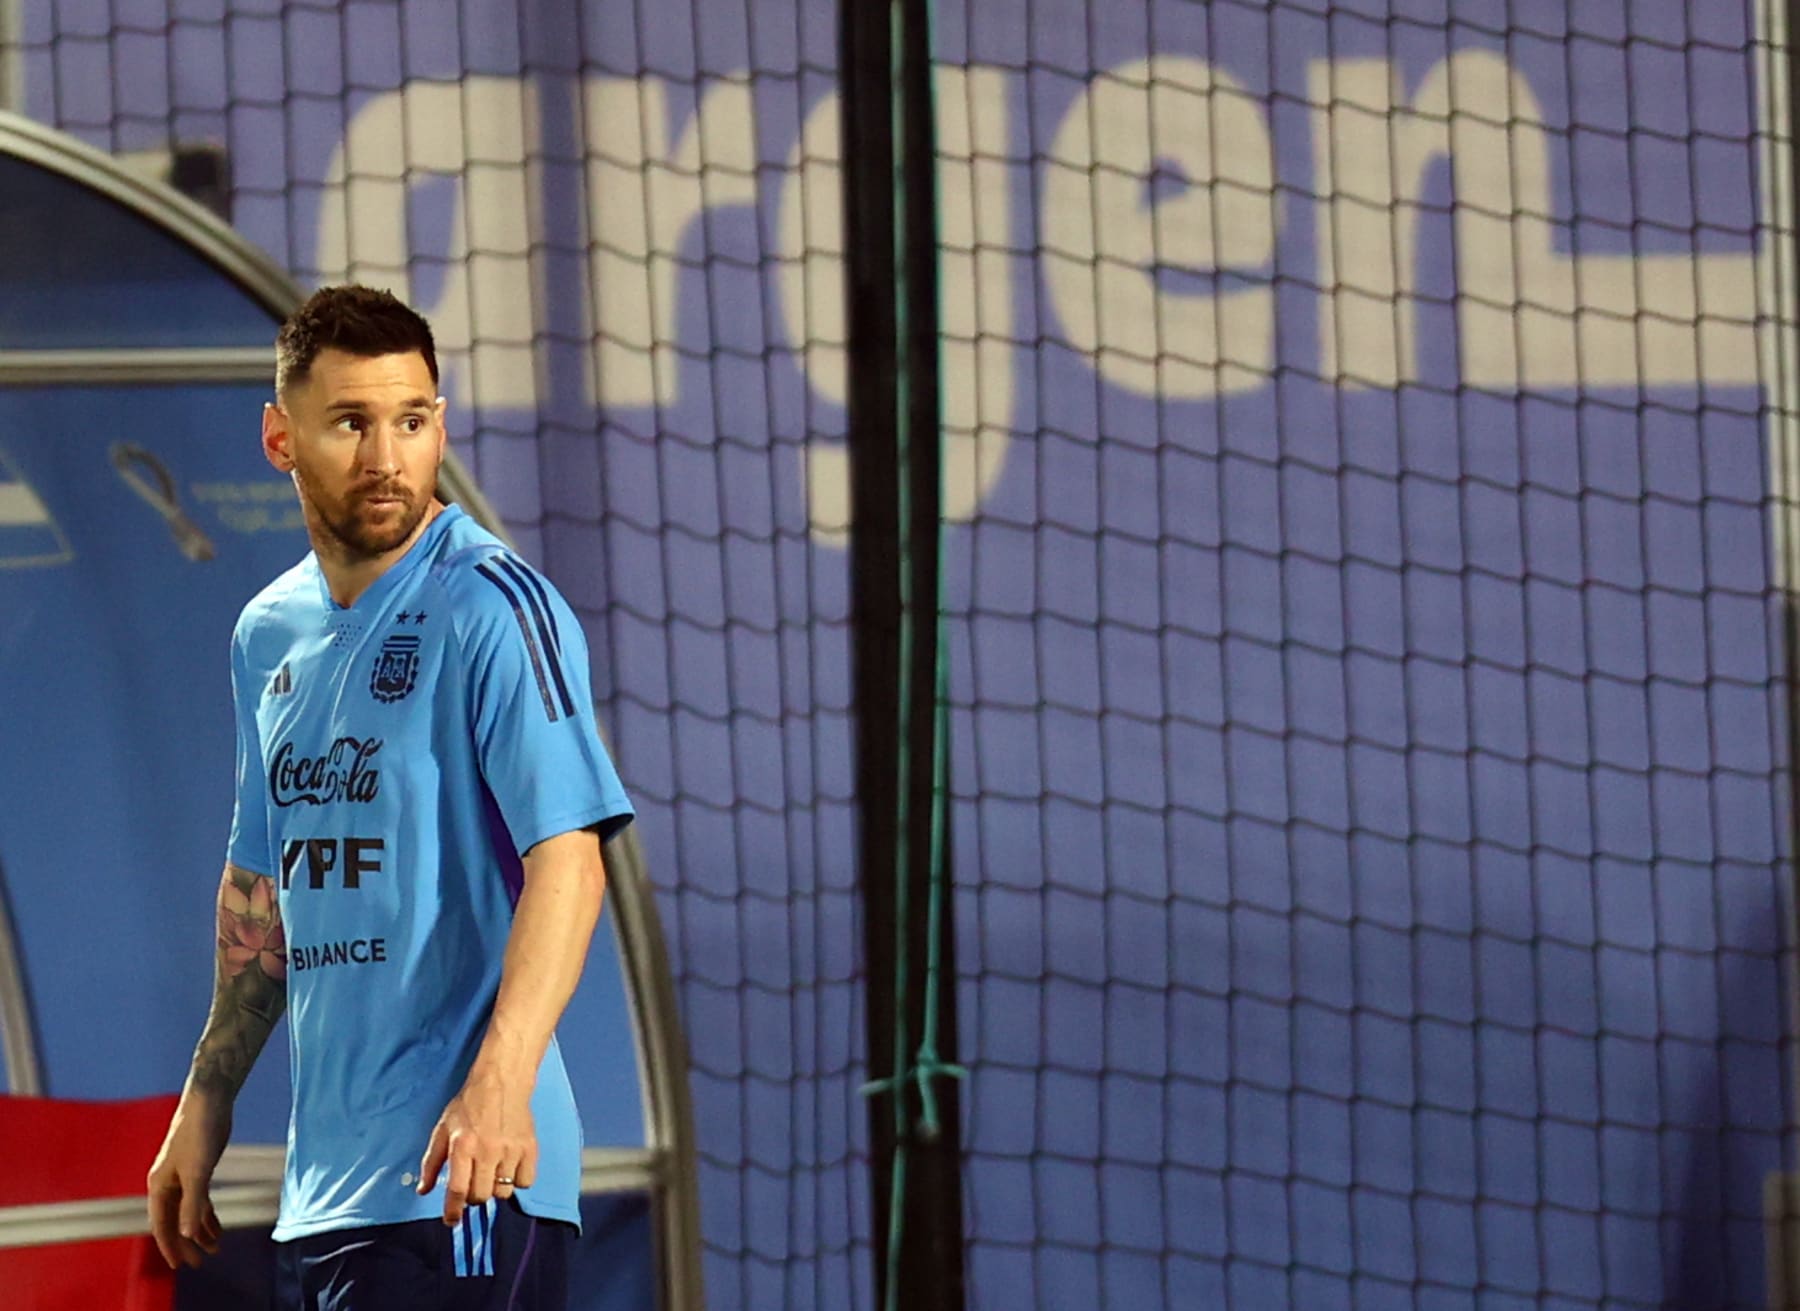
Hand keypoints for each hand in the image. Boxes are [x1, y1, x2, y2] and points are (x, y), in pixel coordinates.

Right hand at [146, 1091, 229, 1268]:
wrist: (210, 1099)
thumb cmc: (200, 1131)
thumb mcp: (198, 1170)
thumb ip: (192, 1202)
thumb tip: (186, 1234)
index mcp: (159, 1186)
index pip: (161, 1224)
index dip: (170, 1246)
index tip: (181, 1265)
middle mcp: (166, 1184)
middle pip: (174, 1221)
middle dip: (186, 1243)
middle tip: (200, 1263)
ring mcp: (181, 1176)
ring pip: (187, 1212)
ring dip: (199, 1230)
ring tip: (215, 1249)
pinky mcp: (197, 1168)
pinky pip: (198, 1200)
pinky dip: (206, 1214)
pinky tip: (217, 1227)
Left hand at [416, 1064, 536, 1224]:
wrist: (502, 1082)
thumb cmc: (469, 1105)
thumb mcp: (442, 1130)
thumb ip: (431, 1162)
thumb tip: (423, 1190)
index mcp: (462, 1147)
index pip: (457, 1191)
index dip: (452, 1212)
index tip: (451, 1221)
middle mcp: (487, 1151)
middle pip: (480, 1196)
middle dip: (473, 1196)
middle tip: (473, 1182)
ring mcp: (511, 1151)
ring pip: (503, 1192)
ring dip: (495, 1188)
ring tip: (492, 1171)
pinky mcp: (530, 1148)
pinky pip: (525, 1182)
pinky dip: (517, 1180)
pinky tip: (509, 1167)